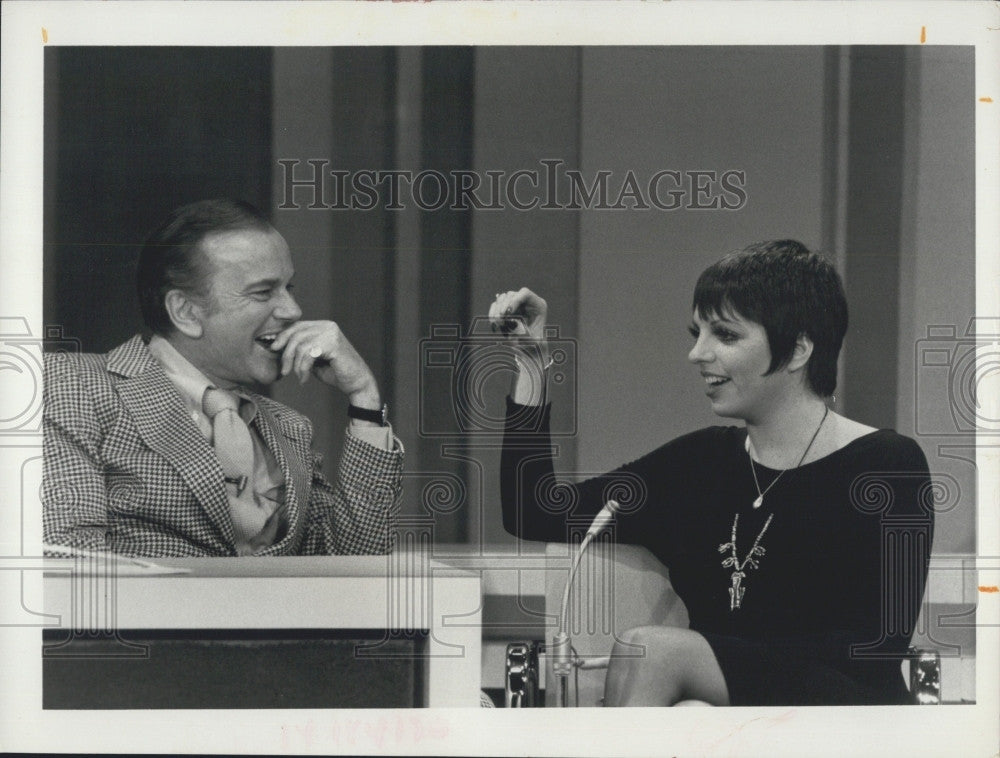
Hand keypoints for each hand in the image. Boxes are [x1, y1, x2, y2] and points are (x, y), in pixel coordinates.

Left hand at [270, 321, 379, 405]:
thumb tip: (275, 344)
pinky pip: (308, 354)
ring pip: (300, 345)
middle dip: (286, 353)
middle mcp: (327, 326)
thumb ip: (300, 349)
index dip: (282, 336)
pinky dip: (303, 369)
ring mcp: (331, 333)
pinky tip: (304, 379)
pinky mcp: (333, 344)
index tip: (272, 348)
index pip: (296, 326)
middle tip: (284, 371)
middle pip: (296, 334)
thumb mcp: (313, 358)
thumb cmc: (334, 372)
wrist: (356, 383)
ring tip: (298, 376)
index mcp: (323, 326)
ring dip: (295, 364)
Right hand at [489, 288, 549, 405]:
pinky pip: (495, 306)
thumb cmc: (534, 345)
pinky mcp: (506, 309)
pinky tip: (494, 325)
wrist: (530, 349)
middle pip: (511, 295)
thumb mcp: (533, 341)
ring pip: (501, 299)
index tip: (507, 313)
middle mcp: (527, 302)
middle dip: (503, 308)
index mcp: (538, 305)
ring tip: (497, 324)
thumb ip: (524, 333)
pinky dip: (492, 314)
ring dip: (496, 311)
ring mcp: (516, 304)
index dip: (514, 300)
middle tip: (500, 322)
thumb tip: (513, 323)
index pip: (525, 293)